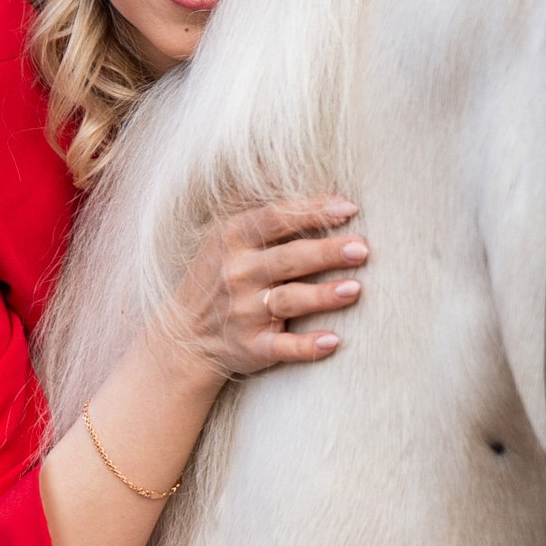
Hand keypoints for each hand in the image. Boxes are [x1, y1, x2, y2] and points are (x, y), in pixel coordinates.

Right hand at [173, 194, 369, 377]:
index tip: (349, 208)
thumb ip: (268, 219)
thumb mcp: (228, 237)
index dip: (313, 212)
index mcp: (233, 239)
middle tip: (362, 248)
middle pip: (289, 259)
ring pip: (288, 301)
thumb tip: (327, 198)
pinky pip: (282, 347)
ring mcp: (243, 312)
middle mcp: (237, 273)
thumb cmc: (220, 274)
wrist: (184, 334)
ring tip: (354, 289)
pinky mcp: (251, 346)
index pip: (277, 219)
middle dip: (326, 252)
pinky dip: (306, 346)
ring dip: (322, 296)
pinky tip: (332, 342)